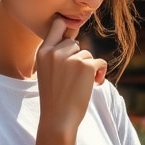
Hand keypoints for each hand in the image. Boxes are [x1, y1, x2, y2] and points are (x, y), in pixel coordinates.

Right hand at [36, 17, 108, 131]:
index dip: (67, 28)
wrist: (58, 118)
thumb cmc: (54, 97)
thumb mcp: (46, 72)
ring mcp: (70, 58)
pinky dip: (101, 72)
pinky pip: (100, 62)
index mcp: (42, 52)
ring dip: (88, 68)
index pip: (57, 26)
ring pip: (87, 55)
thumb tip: (75, 38)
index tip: (71, 33)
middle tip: (73, 77)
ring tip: (80, 84)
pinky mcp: (86, 66)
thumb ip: (56, 55)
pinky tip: (95, 83)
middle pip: (75, 44)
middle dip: (78, 58)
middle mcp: (55, 52)